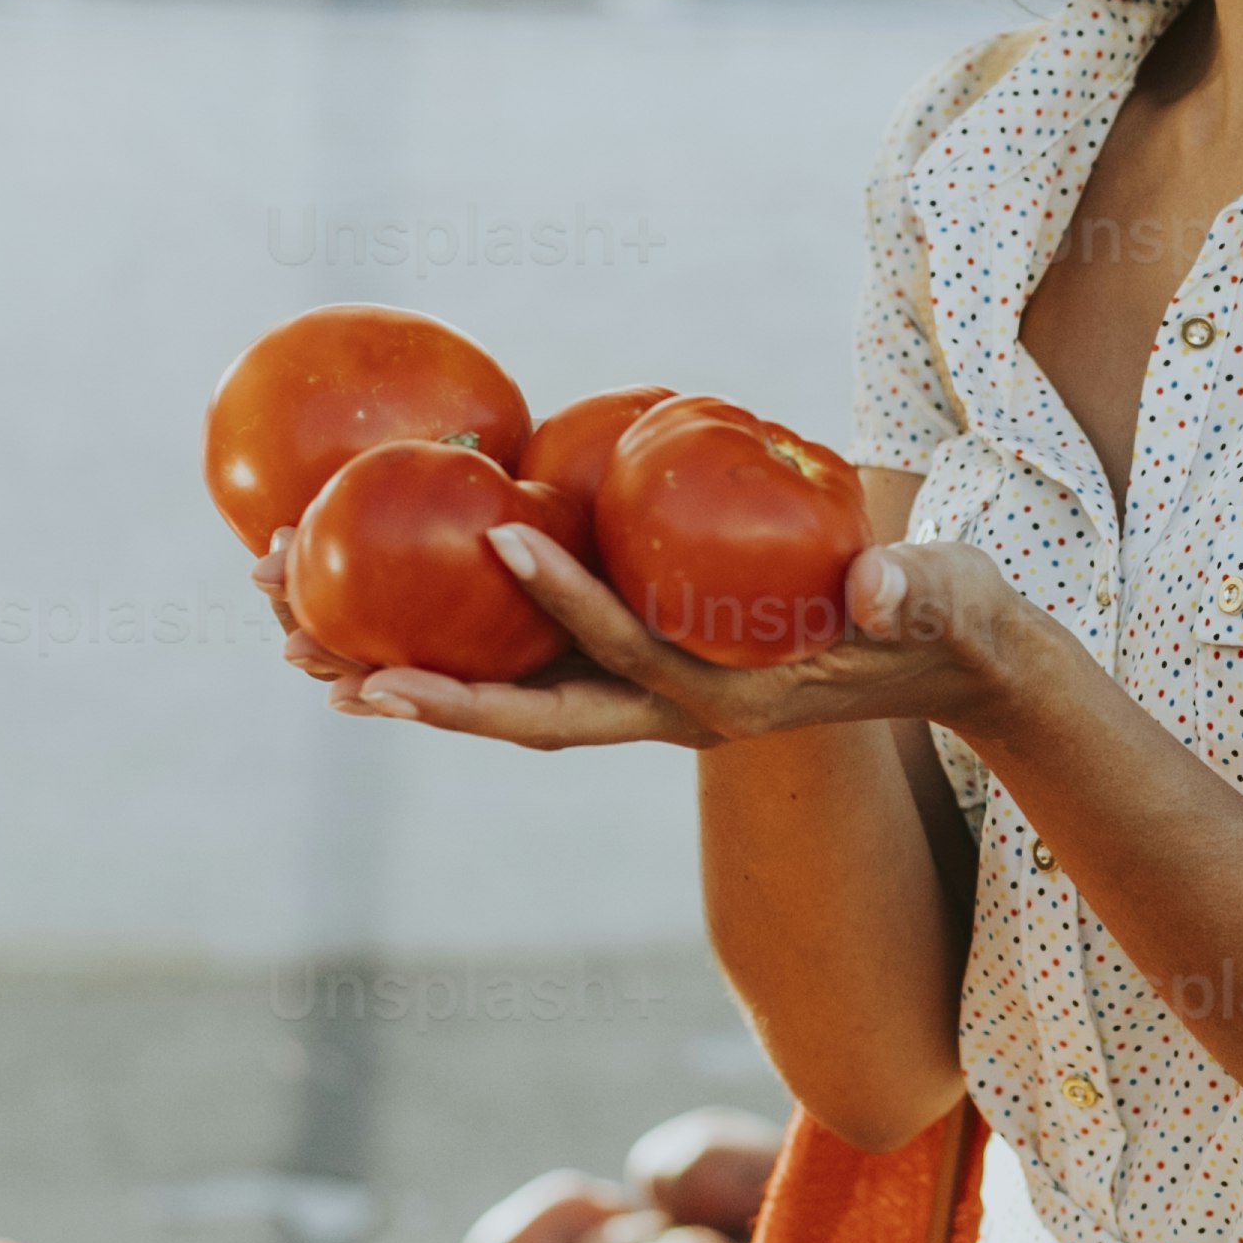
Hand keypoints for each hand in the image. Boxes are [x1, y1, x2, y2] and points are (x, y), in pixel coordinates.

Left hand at [258, 515, 1049, 756]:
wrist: (953, 663)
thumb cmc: (956, 624)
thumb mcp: (952, 605)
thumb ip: (924, 595)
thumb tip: (879, 584)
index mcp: (734, 702)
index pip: (635, 654)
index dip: (568, 601)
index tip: (500, 531)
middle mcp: (669, 711)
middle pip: (521, 711)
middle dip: (410, 683)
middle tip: (302, 644)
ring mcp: (646, 694)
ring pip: (501, 694)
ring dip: (395, 665)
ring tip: (286, 625)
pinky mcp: (637, 665)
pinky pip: (523, 661)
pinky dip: (446, 635)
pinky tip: (375, 595)